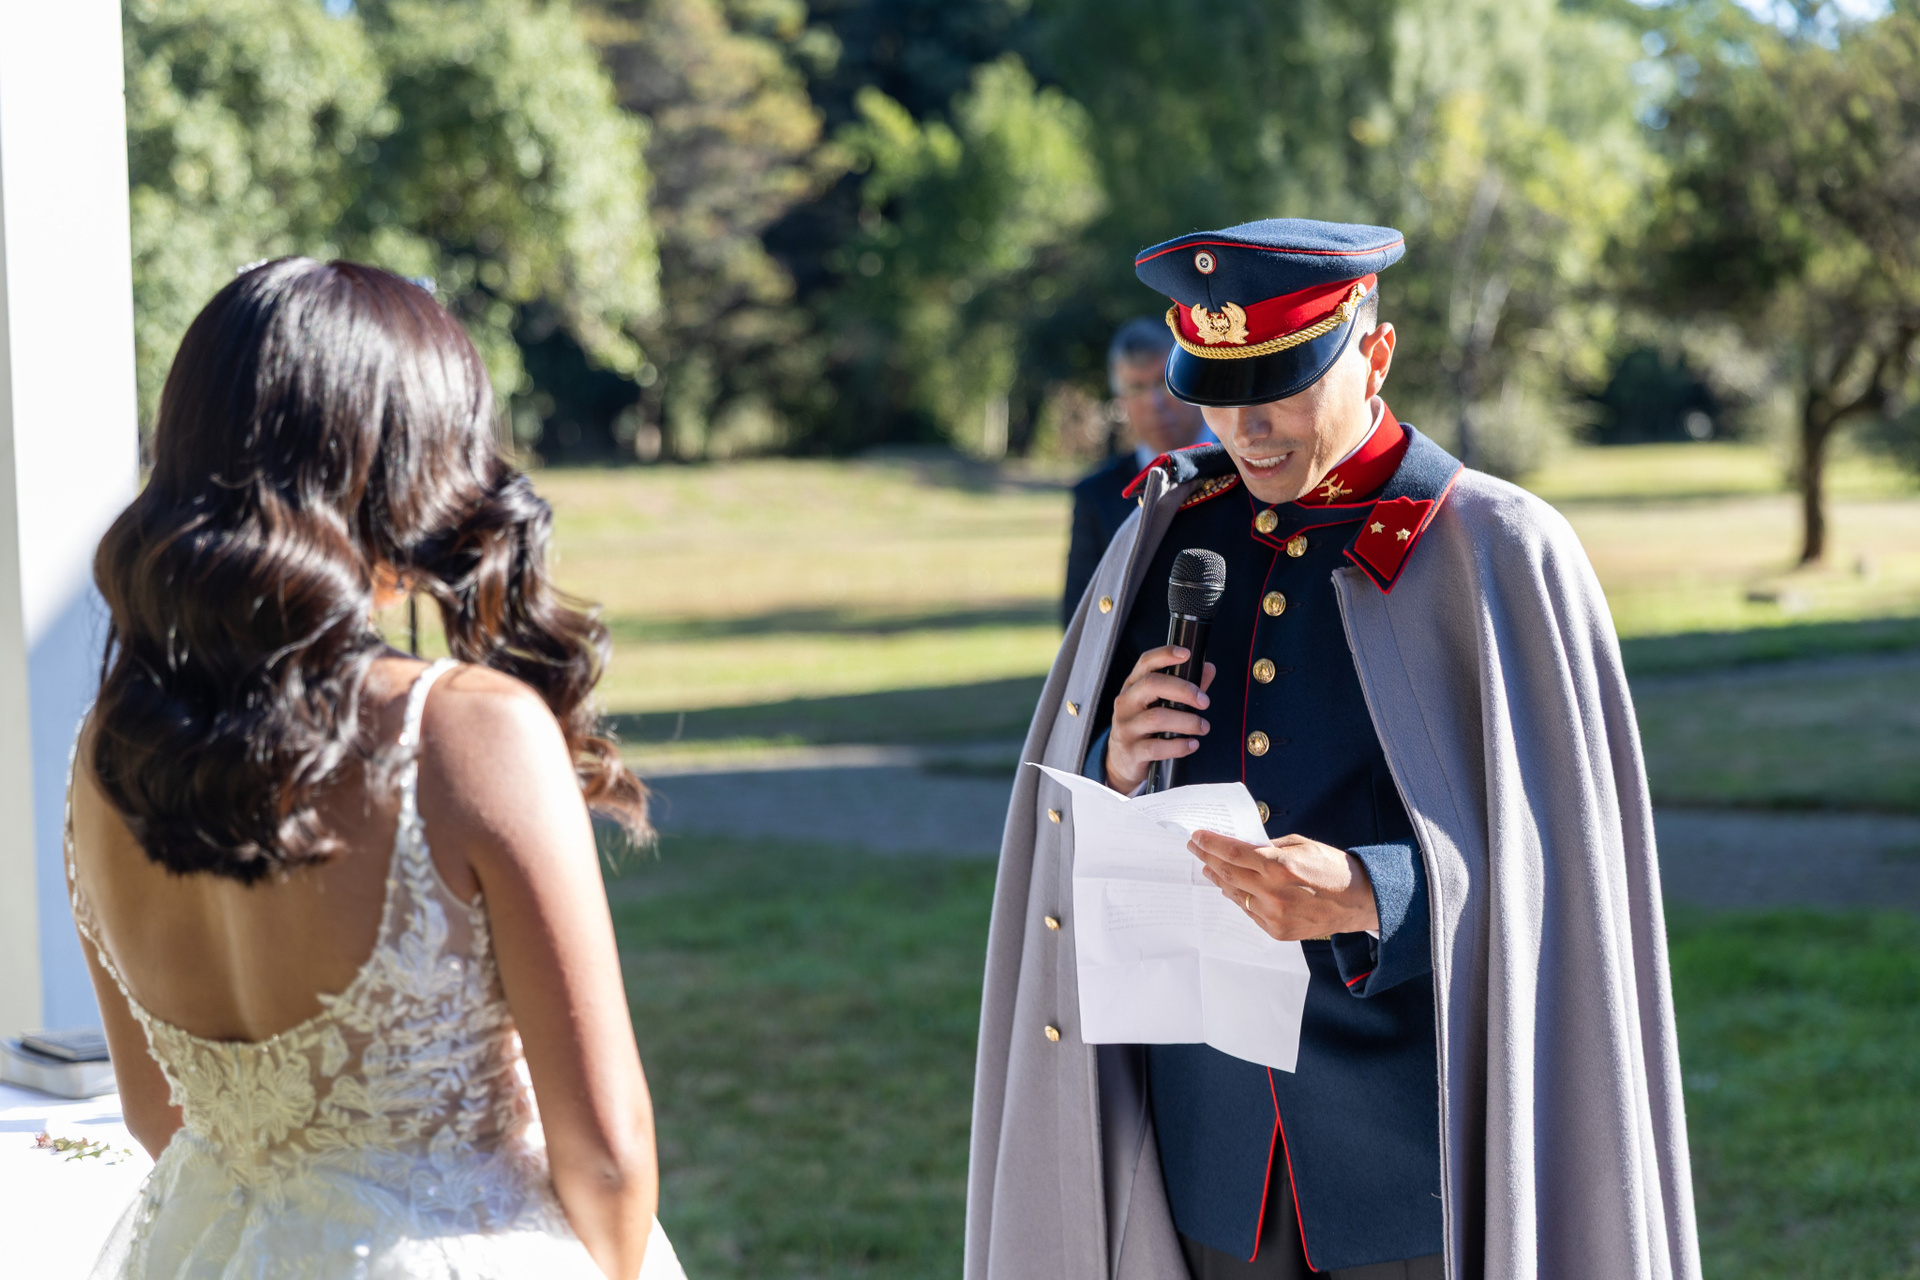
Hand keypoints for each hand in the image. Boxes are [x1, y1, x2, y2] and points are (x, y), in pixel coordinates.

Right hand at [1105, 645, 1216, 792]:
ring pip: (1157, 717)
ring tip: (1202, 727)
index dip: (1165, 655)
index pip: (1145, 663)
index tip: (1187, 654)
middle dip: (1183, 690)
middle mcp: (1125, 703)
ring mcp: (1125, 727)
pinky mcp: (1131, 750)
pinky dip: (1179, 746)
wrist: (1122, 761)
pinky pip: (1157, 747)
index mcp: (1133, 686)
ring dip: (1187, 721)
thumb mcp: (1159, 705)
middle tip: (1204, 701)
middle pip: (1151, 684)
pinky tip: (1192, 745)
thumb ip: (1184, 687)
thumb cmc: (1144, 728)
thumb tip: (1208, 668)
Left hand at [1188, 830, 1380, 940]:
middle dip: (1208, 858)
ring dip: (1219, 879)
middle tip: (1195, 848)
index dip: (1211, 844)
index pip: (1233, 853)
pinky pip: (1249, 910)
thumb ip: (1269, 846)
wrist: (1357, 900)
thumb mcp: (1300, 845)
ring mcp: (1274, 915)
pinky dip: (1238, 896)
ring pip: (1235, 894)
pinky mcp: (1277, 930)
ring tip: (1208, 867)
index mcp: (1279, 866)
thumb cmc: (1331, 868)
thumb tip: (1242, 846)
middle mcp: (1273, 892)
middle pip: (1228, 873)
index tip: (1197, 836)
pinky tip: (1231, 887)